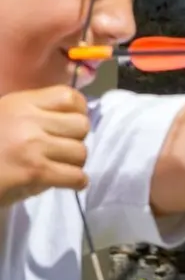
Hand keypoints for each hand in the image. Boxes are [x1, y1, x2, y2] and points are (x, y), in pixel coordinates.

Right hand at [0, 86, 89, 206]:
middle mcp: (28, 121)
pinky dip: (76, 182)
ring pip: (80, 152)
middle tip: (63, 150)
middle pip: (81, 126)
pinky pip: (75, 176)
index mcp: (21, 103)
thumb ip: (37, 115)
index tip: (71, 126)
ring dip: (75, 163)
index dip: (78, 112)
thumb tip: (75, 122)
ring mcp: (31, 146)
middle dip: (76, 140)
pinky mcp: (33, 172)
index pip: (70, 97)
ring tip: (61, 167)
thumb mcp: (7, 118)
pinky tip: (68, 182)